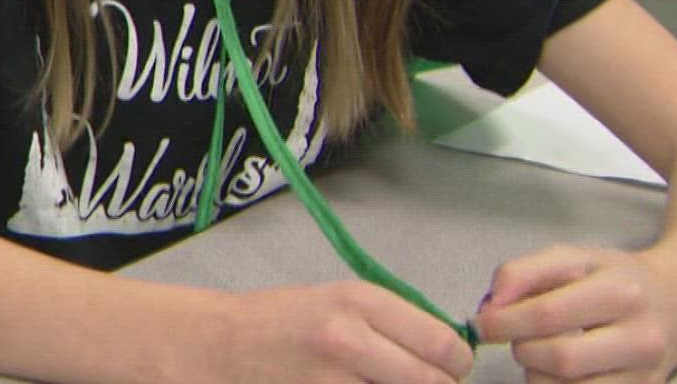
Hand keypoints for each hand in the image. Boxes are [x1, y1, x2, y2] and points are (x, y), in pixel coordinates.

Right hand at [212, 282, 473, 382]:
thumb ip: (392, 321)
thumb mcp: (337, 300)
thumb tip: (448, 350)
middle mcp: (348, 339)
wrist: (220, 343)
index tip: (451, 367)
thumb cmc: (281, 320)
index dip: (456, 363)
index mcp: (359, 301)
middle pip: (431, 383)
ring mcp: (330, 381)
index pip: (442, 344)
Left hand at [475, 245, 676, 382]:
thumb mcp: (572, 258)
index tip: (481, 324)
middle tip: (517, 338)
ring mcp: (645, 376)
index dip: (504, 322)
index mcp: (621, 292)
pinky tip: (558, 371)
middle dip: (523, 350)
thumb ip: (523, 272)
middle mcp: (641, 338)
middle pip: (560, 359)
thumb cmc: (614, 279)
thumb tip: (490, 306)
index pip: (549, 314)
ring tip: (542, 352)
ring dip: (537, 374)